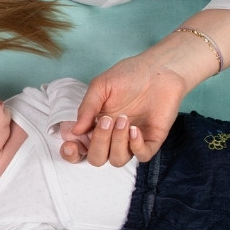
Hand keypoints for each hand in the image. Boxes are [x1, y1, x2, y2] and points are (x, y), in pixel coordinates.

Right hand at [65, 53, 188, 165]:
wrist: (159, 69)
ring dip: (117, 142)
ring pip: (117, 160)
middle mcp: (112, 137)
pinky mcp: (151, 140)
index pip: (79, 150)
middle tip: (107, 120)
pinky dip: (136, 146)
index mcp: (95, 126)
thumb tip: (75, 131)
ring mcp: (131, 140)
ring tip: (124, 119)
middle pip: (97, 159)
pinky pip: (142, 156)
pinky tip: (135, 129)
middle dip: (99, 143)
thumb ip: (86, 108)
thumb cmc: (128, 75)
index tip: (71, 145)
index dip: (72, 154)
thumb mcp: (100, 87)